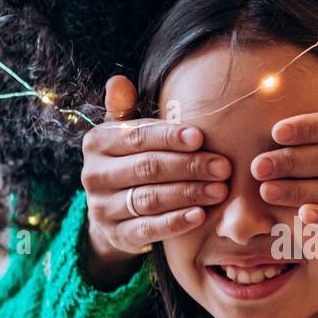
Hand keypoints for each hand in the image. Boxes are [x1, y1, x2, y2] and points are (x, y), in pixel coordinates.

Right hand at [79, 75, 231, 286]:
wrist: (111, 213)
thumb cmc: (128, 163)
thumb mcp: (123, 135)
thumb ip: (124, 110)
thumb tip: (119, 81)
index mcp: (97, 143)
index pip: (136, 137)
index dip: (169, 137)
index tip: (200, 137)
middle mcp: (94, 175)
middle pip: (147, 168)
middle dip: (189, 166)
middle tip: (223, 167)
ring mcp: (103, 208)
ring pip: (150, 199)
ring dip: (188, 193)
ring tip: (219, 190)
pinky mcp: (116, 236)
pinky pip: (148, 229)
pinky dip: (175, 222)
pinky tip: (199, 215)